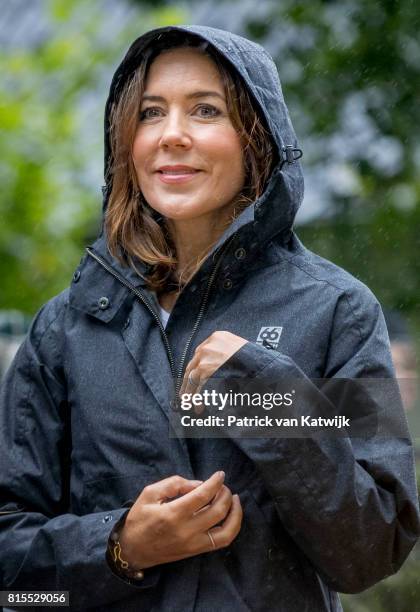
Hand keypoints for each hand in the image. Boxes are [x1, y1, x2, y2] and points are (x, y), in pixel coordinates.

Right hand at [118, 471, 242, 569]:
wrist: (132, 550)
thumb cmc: (139, 519)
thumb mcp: (150, 493)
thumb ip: (174, 484)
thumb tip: (198, 484)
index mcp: (173, 514)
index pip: (203, 495)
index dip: (215, 483)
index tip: (220, 474)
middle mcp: (186, 530)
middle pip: (217, 510)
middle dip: (225, 493)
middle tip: (222, 485)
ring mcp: (193, 544)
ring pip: (226, 530)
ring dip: (234, 512)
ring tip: (233, 499)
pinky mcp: (196, 551)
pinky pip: (222, 541)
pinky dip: (232, 527)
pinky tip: (231, 515)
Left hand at [180, 331, 247, 398]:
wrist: (258, 363)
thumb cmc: (253, 359)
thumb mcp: (238, 347)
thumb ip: (225, 352)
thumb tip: (217, 366)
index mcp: (217, 337)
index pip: (200, 352)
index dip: (196, 366)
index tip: (193, 374)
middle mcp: (208, 345)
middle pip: (193, 364)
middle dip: (188, 380)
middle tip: (185, 391)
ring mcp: (205, 357)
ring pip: (192, 376)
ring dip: (189, 390)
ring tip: (188, 401)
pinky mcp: (205, 370)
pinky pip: (197, 384)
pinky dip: (195, 396)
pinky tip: (197, 404)